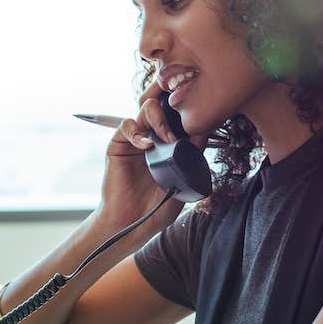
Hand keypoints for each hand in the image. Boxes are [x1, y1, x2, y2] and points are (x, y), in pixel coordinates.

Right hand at [98, 79, 208, 234]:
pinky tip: (147, 146)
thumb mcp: (183, 181)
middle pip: (162, 102)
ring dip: (159, 118)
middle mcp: (152, 136)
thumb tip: (204, 133)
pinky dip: (137, 132)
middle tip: (183, 111)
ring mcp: (135, 139)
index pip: (179, 114)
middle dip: (172, 99)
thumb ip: (192, 157)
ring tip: (168, 138)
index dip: (188, 109)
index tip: (201, 113)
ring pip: (146, 107)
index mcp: (170, 143)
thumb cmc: (157, 208)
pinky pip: (127, 126)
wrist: (132, 223)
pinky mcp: (118, 145)